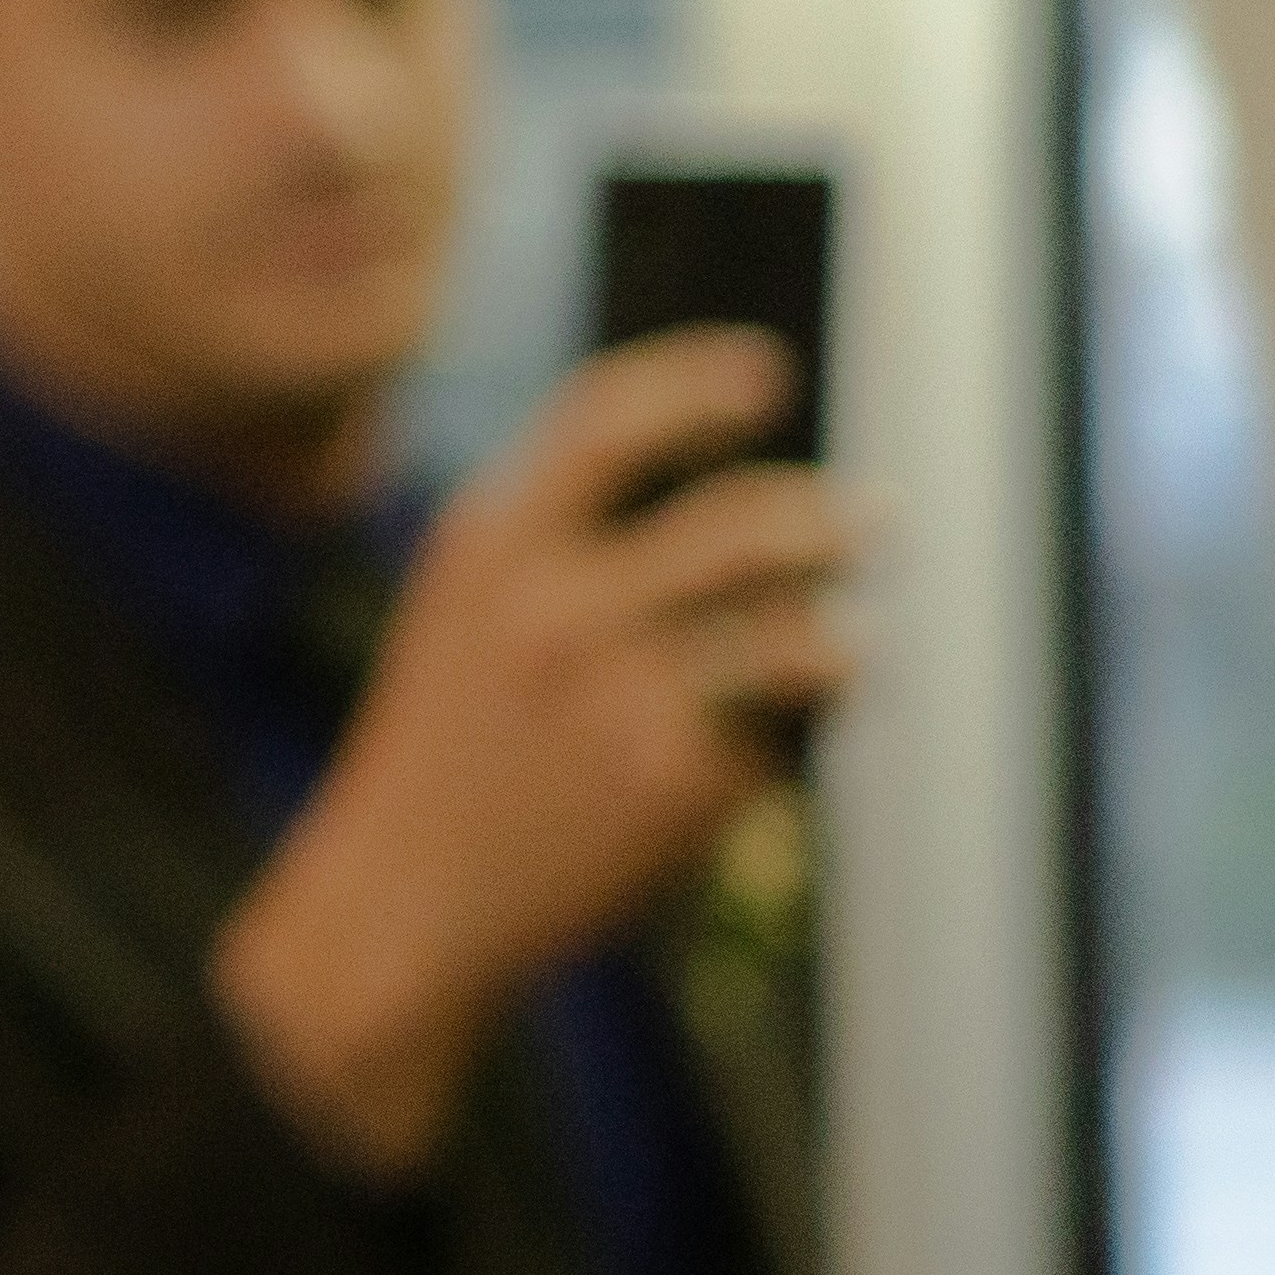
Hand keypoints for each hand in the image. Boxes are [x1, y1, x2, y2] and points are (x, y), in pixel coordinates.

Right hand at [208, 327, 855, 1177]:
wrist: (403, 899)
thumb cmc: (444, 750)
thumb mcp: (461, 612)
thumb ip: (547, 538)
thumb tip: (700, 485)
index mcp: (487, 543)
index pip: (605, 419)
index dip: (694, 382)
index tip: (762, 374)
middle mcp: (552, 601)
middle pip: (732, 522)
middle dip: (822, 517)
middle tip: (871, 517)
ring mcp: (616, 688)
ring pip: (786, 628)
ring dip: (839, 629)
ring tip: (852, 639)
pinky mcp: (671, 777)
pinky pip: (775, 732)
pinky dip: (796, 732)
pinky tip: (791, 740)